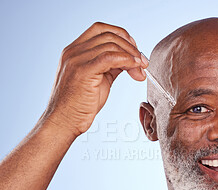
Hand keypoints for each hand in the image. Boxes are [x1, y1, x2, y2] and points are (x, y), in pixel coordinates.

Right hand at [44, 22, 147, 136]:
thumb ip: (110, 66)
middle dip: (131, 46)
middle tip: (143, 62)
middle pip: (109, 35)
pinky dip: (127, 60)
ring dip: (132, 56)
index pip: (101, 29)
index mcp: (75, 50)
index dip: (121, 36)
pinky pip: (110, 57)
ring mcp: (76, 59)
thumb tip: (130, 60)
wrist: (64, 122)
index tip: (135, 50)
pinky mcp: (83, 71)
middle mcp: (73, 51)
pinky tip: (135, 70)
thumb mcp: (98, 79)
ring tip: (141, 70)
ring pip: (111, 45)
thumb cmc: (80, 105)